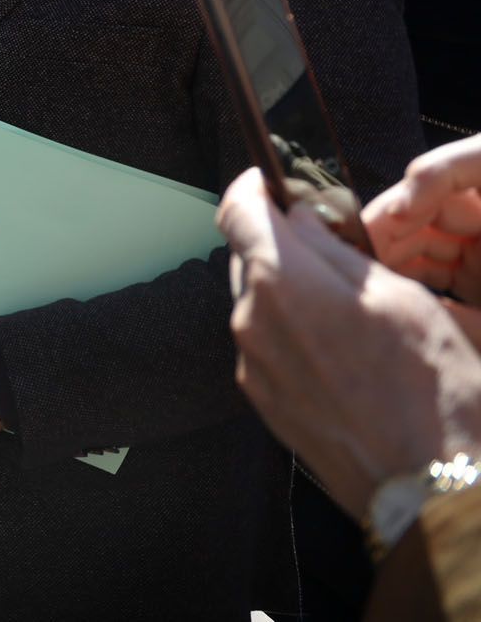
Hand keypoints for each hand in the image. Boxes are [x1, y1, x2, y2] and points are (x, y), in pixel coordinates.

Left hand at [219, 168, 480, 517]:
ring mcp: (252, 364)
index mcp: (281, 282)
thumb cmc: (431, 389)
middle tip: (328, 248)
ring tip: (344, 308)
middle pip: (247, 257)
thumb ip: (338, 250)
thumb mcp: (399, 294)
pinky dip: (291, 332)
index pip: (236, 210)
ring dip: (287, 291)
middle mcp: (251, 320)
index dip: (252, 188)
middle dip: (280, 244)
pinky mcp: (261, 399)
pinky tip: (338, 349)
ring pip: (256, 302)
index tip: (270, 183)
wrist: (430, 484)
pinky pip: (265, 345)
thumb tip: (303, 220)